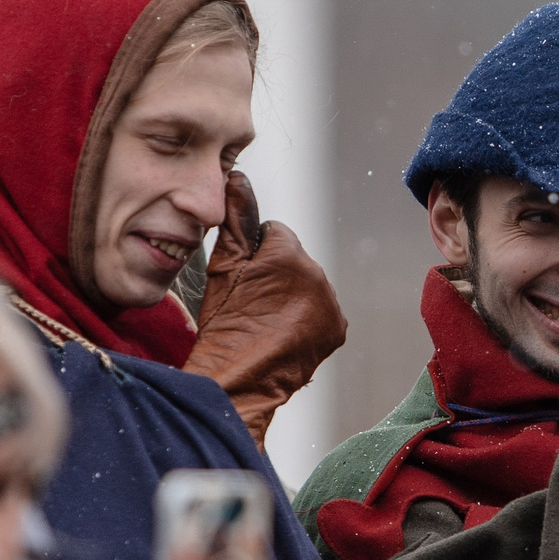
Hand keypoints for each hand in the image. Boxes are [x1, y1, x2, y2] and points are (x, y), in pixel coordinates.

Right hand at [183, 171, 348, 447]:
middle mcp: (317, 275)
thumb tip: (238, 178)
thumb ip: (235, 219)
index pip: (275, 232)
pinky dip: (306, 319)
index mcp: (289, 254)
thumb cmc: (224, 326)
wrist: (239, 380)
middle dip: (276, 275)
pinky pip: (322, 311)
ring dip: (292, 297)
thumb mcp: (221, 269)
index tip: (243, 281)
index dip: (254, 255)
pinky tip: (283, 333)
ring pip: (309, 285)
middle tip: (252, 304)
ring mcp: (330, 304)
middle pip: (295, 259)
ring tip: (266, 322)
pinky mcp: (337, 329)